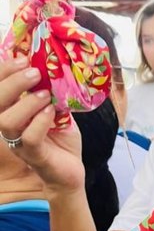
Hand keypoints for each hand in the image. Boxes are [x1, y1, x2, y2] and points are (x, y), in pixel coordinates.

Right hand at [0, 57, 83, 194]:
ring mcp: (18, 143)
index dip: (3, 72)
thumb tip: (55, 67)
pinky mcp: (34, 155)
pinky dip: (40, 121)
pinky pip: (29, 138)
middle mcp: (9, 128)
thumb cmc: (60, 140)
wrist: (70, 171)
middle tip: (34, 71)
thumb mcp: (56, 111)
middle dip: (11, 82)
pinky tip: (52, 112)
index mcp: (11, 113)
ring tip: (45, 94)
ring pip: (6, 121)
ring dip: (26, 103)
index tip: (22, 58)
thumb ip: (51, 94)